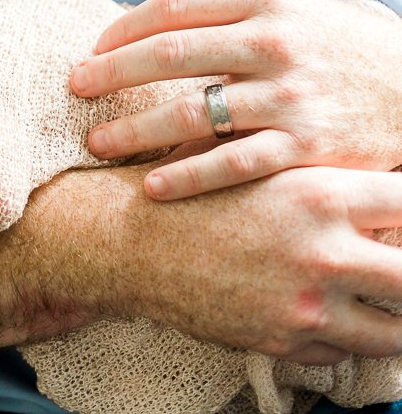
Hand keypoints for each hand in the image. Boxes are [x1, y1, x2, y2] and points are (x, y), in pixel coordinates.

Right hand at [34, 160, 401, 363]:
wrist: (135, 239)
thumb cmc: (196, 185)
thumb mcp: (259, 157)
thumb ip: (318, 167)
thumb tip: (378, 175)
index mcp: (322, 193)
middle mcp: (325, 253)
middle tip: (401, 262)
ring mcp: (309, 306)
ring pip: (394, 331)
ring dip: (396, 315)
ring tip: (388, 299)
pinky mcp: (289, 343)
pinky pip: (346, 352)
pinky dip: (348, 336)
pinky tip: (335, 313)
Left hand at [68, 0, 401, 198]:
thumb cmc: (333, 44)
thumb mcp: (286, 6)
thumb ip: (225, 12)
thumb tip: (147, 23)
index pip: (172, 7)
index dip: (123, 27)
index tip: (92, 46)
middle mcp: (272, 41)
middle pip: (170, 54)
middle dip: (112, 72)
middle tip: (74, 87)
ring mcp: (288, 96)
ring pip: (192, 111)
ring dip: (135, 129)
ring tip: (97, 142)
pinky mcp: (305, 148)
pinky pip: (232, 164)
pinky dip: (186, 175)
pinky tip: (151, 185)